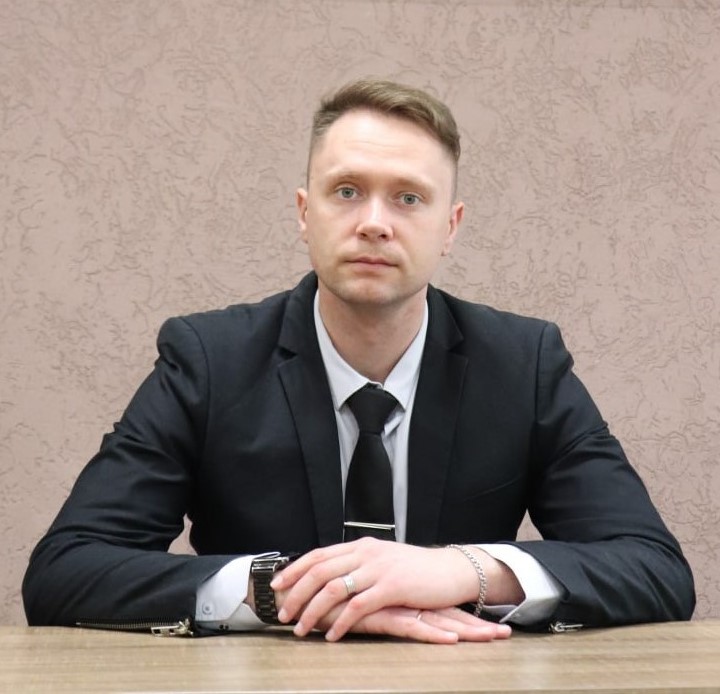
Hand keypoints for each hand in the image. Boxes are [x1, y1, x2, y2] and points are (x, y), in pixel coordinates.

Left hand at [271, 538, 519, 640]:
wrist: (450, 571)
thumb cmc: (416, 569)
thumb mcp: (383, 559)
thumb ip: (359, 564)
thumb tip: (333, 576)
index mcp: (361, 545)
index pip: (319, 554)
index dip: (295, 569)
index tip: (276, 584)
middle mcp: (366, 553)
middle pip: (320, 570)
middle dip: (296, 592)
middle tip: (282, 612)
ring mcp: (378, 569)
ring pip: (334, 588)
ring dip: (312, 610)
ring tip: (300, 628)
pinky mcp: (392, 587)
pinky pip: (358, 606)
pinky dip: (341, 622)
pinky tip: (332, 635)